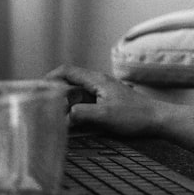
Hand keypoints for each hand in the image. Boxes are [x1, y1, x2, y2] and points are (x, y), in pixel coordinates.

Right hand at [47, 64, 162, 136]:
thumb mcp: (105, 116)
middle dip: (54, 92)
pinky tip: (71, 123)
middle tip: (39, 106)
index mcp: (97, 80)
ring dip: (64, 103)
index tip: (35, 88)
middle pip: (69, 82)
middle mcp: (99, 83)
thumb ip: (83, 113)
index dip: (49, 77)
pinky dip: (75, 110)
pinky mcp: (107, 102)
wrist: (158, 119)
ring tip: (51, 117)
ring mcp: (103, 92)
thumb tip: (63, 115)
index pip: (67, 71)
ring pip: (77, 94)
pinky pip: (85, 103)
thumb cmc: (135, 116)